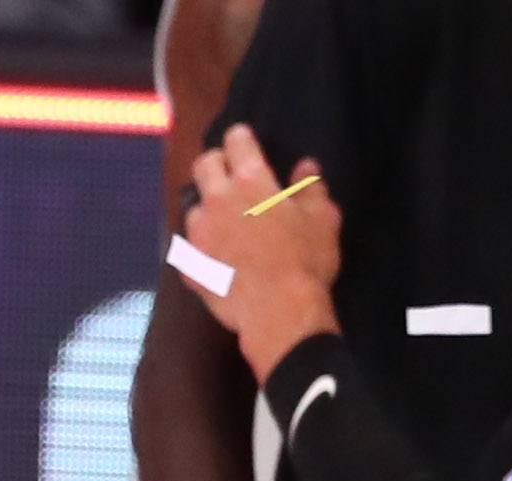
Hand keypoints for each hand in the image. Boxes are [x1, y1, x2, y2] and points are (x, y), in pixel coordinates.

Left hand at [184, 125, 342, 377]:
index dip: (239, 137)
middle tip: (225, 169)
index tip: (241, 137)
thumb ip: (310, 188)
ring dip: (206, 208)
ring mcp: (198, 235)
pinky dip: (200, 246)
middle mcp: (217, 202)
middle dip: (213, 161)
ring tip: (221, 219)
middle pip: (203, 165)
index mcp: (251, 182)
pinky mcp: (189, 266)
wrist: (277, 312)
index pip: (237, 143)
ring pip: (192, 208)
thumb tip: (304, 167)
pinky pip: (190, 248)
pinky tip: (214, 255)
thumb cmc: (306, 260)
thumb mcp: (322, 218)